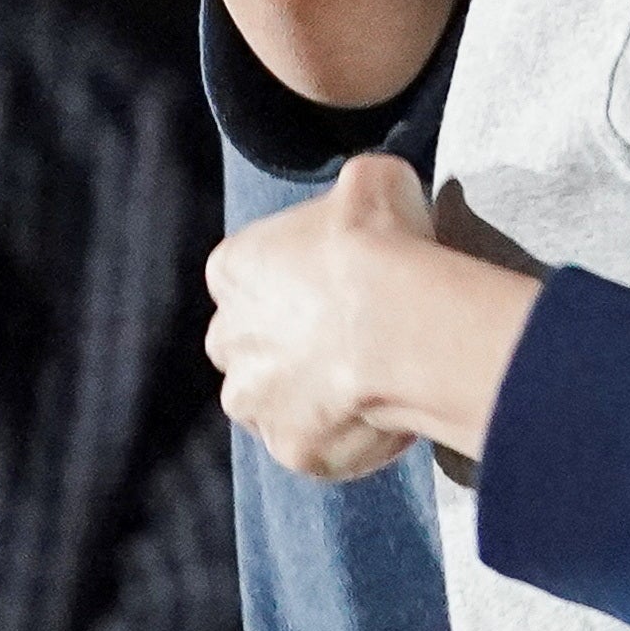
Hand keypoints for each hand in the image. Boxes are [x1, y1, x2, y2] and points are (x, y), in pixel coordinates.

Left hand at [206, 153, 442, 480]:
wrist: (402, 325)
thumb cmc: (381, 244)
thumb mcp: (372, 181)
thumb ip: (354, 190)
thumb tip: (366, 194)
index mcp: (233, 268)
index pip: (252, 275)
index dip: (301, 281)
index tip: (344, 283)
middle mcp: (227, 339)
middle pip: (252, 345)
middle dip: (290, 344)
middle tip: (356, 336)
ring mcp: (255, 403)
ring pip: (275, 401)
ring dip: (311, 393)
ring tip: (373, 378)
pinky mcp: (291, 449)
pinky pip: (316, 444)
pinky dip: (345, 433)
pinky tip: (386, 411)